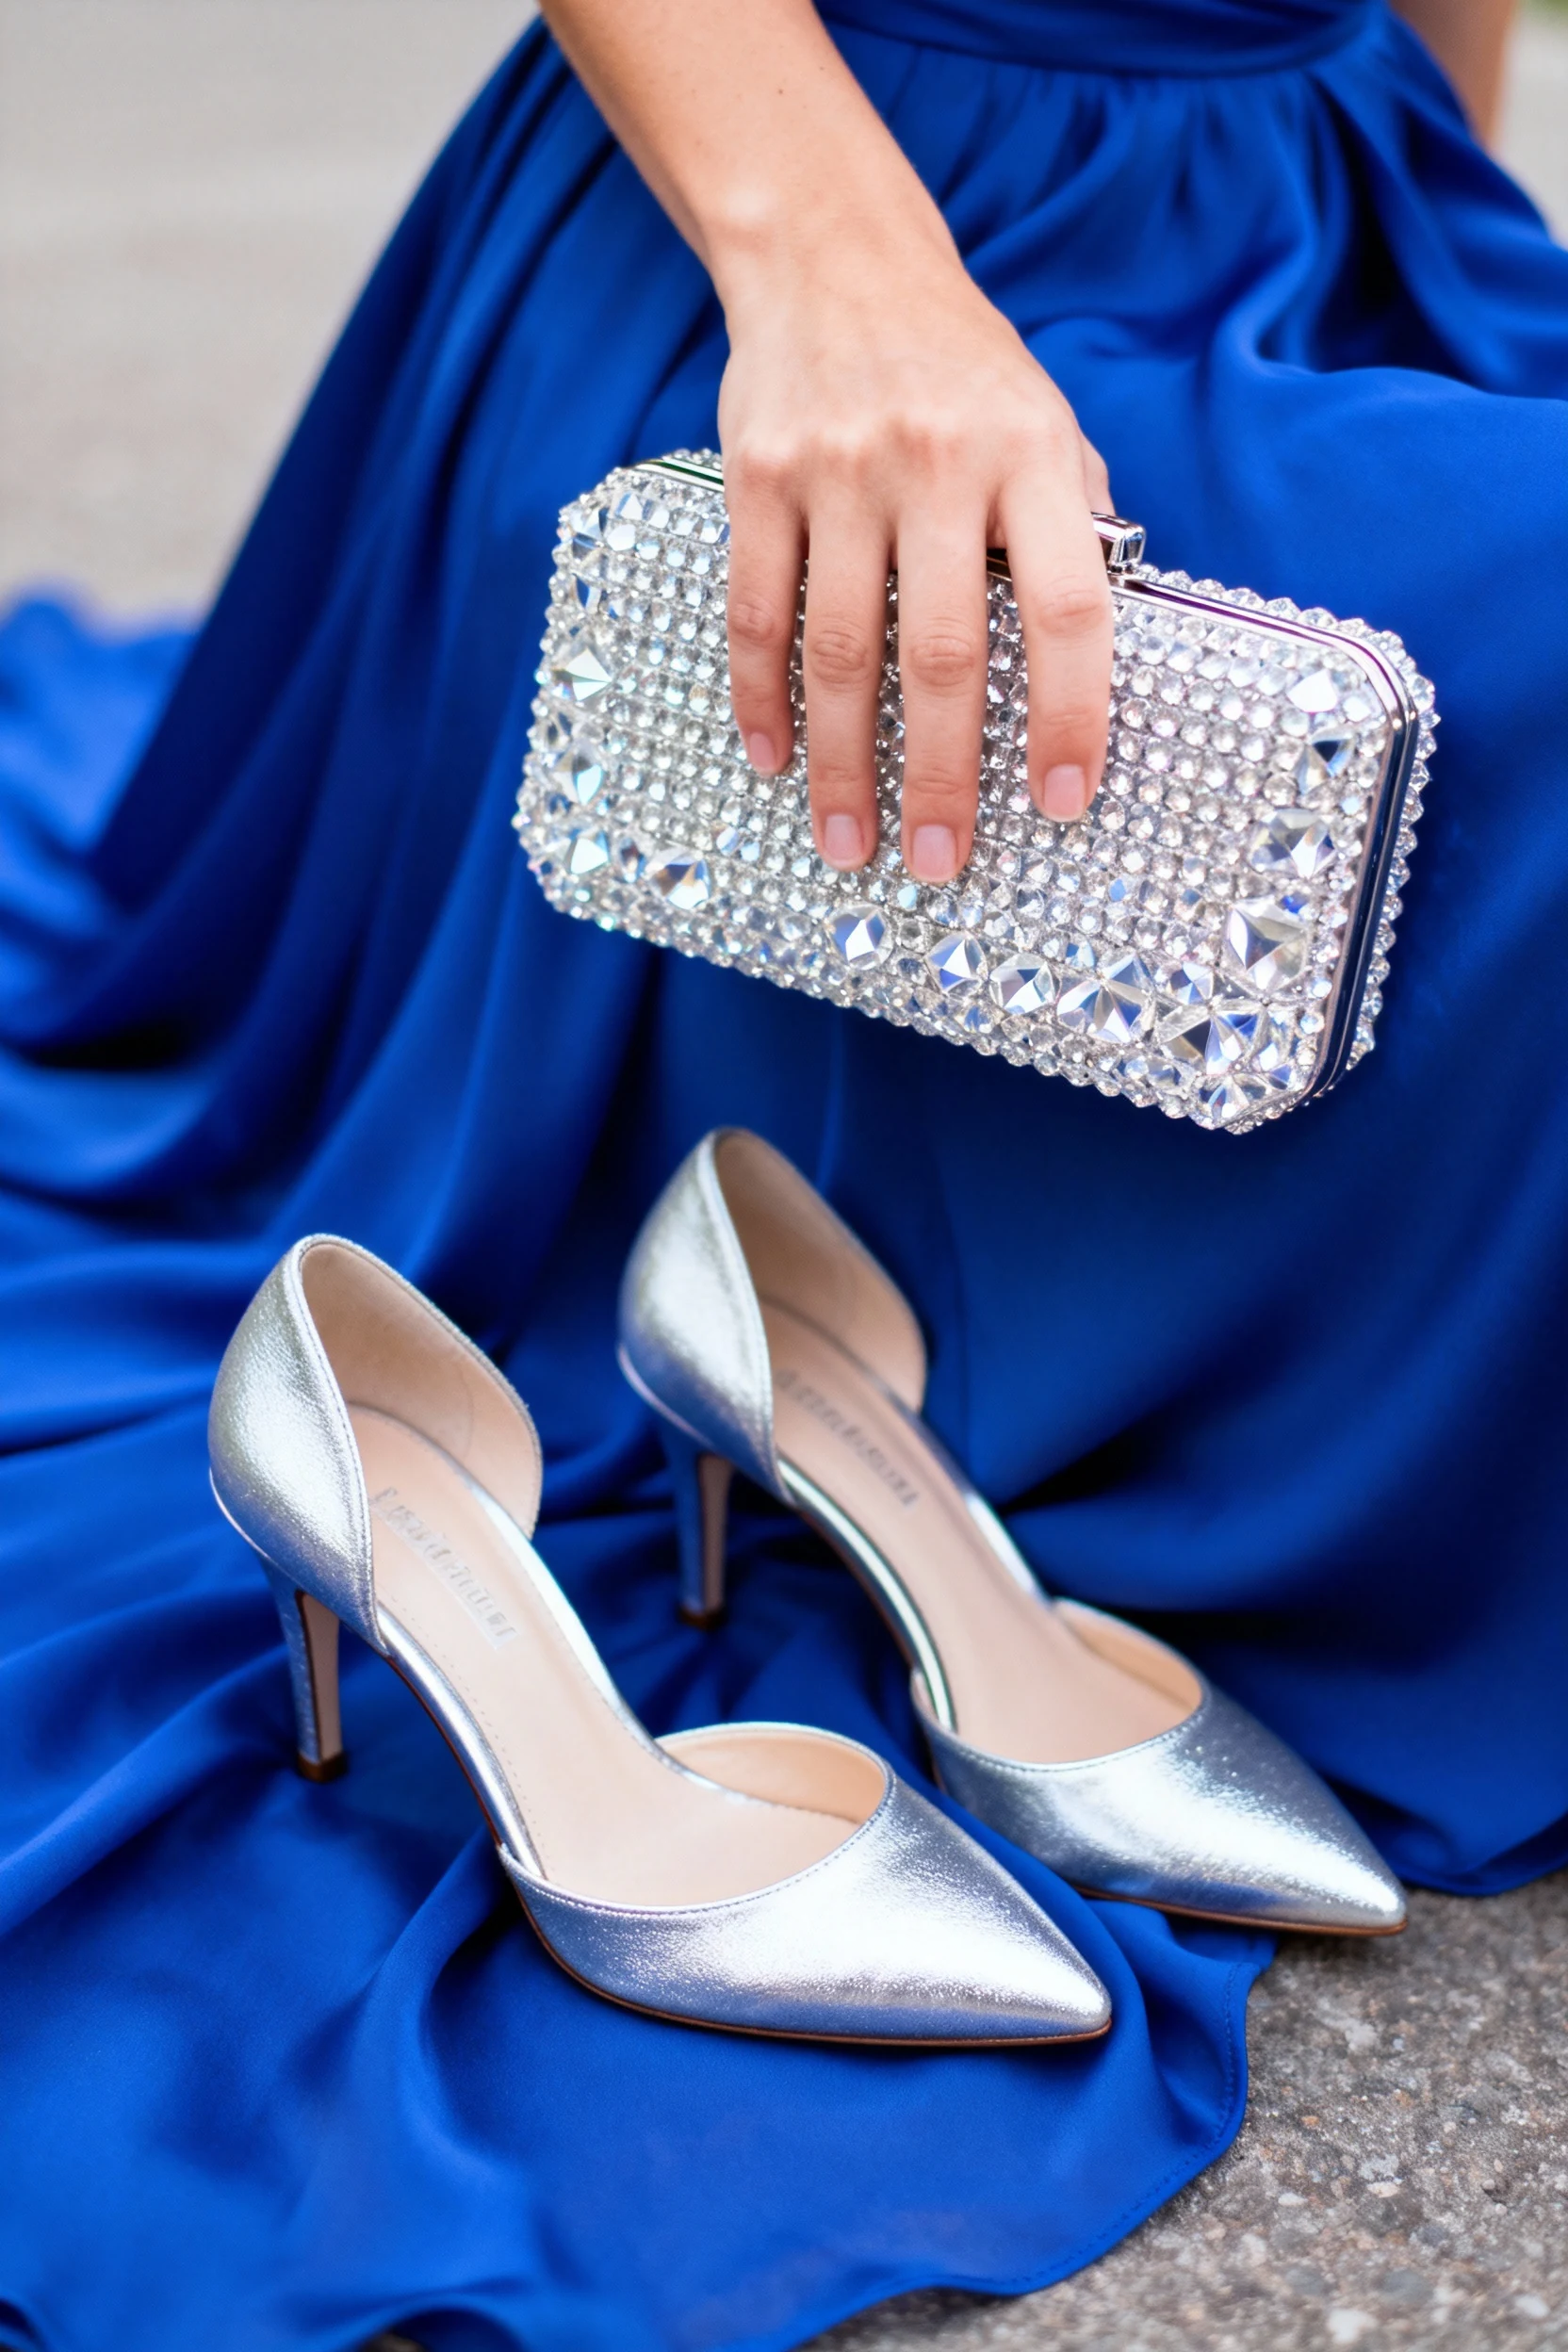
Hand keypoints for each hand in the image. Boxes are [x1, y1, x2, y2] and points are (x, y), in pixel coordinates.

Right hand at [717, 211, 1113, 882]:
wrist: (835, 255)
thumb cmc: (958, 366)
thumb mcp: (1045, 420)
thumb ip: (1074, 524)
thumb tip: (1100, 647)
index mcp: (1030, 455)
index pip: (1068, 607)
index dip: (1073, 714)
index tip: (1067, 802)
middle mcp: (937, 463)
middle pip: (944, 652)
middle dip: (945, 775)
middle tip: (939, 862)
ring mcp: (841, 470)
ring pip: (843, 649)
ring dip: (845, 764)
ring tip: (850, 843)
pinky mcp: (759, 476)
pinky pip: (759, 611)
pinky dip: (763, 697)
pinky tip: (775, 760)